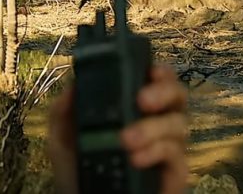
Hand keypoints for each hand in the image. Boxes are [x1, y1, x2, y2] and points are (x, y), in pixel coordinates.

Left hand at [48, 64, 189, 193]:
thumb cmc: (79, 170)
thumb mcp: (64, 139)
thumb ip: (64, 111)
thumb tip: (73, 84)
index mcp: (136, 106)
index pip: (157, 79)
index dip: (160, 71)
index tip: (150, 70)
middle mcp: (158, 121)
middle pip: (178, 94)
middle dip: (163, 91)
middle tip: (142, 100)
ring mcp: (169, 146)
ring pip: (178, 123)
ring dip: (152, 127)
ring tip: (126, 141)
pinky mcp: (175, 171)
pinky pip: (175, 154)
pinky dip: (156, 152)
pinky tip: (136, 159)